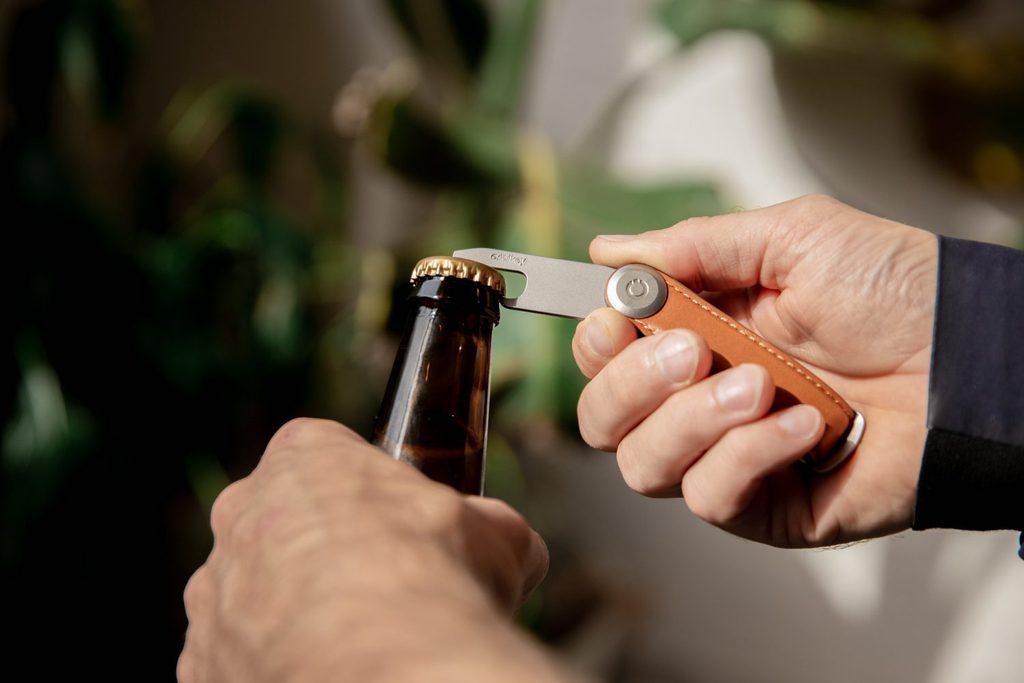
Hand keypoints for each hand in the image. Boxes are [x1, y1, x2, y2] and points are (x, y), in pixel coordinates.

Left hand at [179, 418, 565, 681]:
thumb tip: (514, 545)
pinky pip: (237, 657)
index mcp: (305, 455)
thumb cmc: (436, 580)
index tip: (396, 525)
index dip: (364, 491)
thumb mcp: (495, 536)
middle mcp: (242, 512)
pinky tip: (326, 673)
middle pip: (279, 523)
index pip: (325, 454)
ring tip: (353, 644)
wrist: (390, 666)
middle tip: (375, 589)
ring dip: (290, 614)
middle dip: (319, 551)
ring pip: (251, 595)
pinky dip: (273, 666)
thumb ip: (488, 528)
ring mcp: (214, 590)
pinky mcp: (202, 662)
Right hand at [572, 195, 937, 546]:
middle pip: (603, 419)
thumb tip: (608, 252)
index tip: (618, 319)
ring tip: (759, 385)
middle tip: (692, 348)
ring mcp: (727, 453)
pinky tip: (803, 426)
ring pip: (643, 465)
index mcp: (695, 333)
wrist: (967, 356)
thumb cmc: (892, 291)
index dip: (595, 343)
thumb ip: (695, 245)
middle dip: (631, 384)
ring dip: (691, 420)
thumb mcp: (792, 239)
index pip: (603, 355)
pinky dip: (748, 457)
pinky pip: (711, 496)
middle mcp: (698, 397)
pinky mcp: (764, 503)